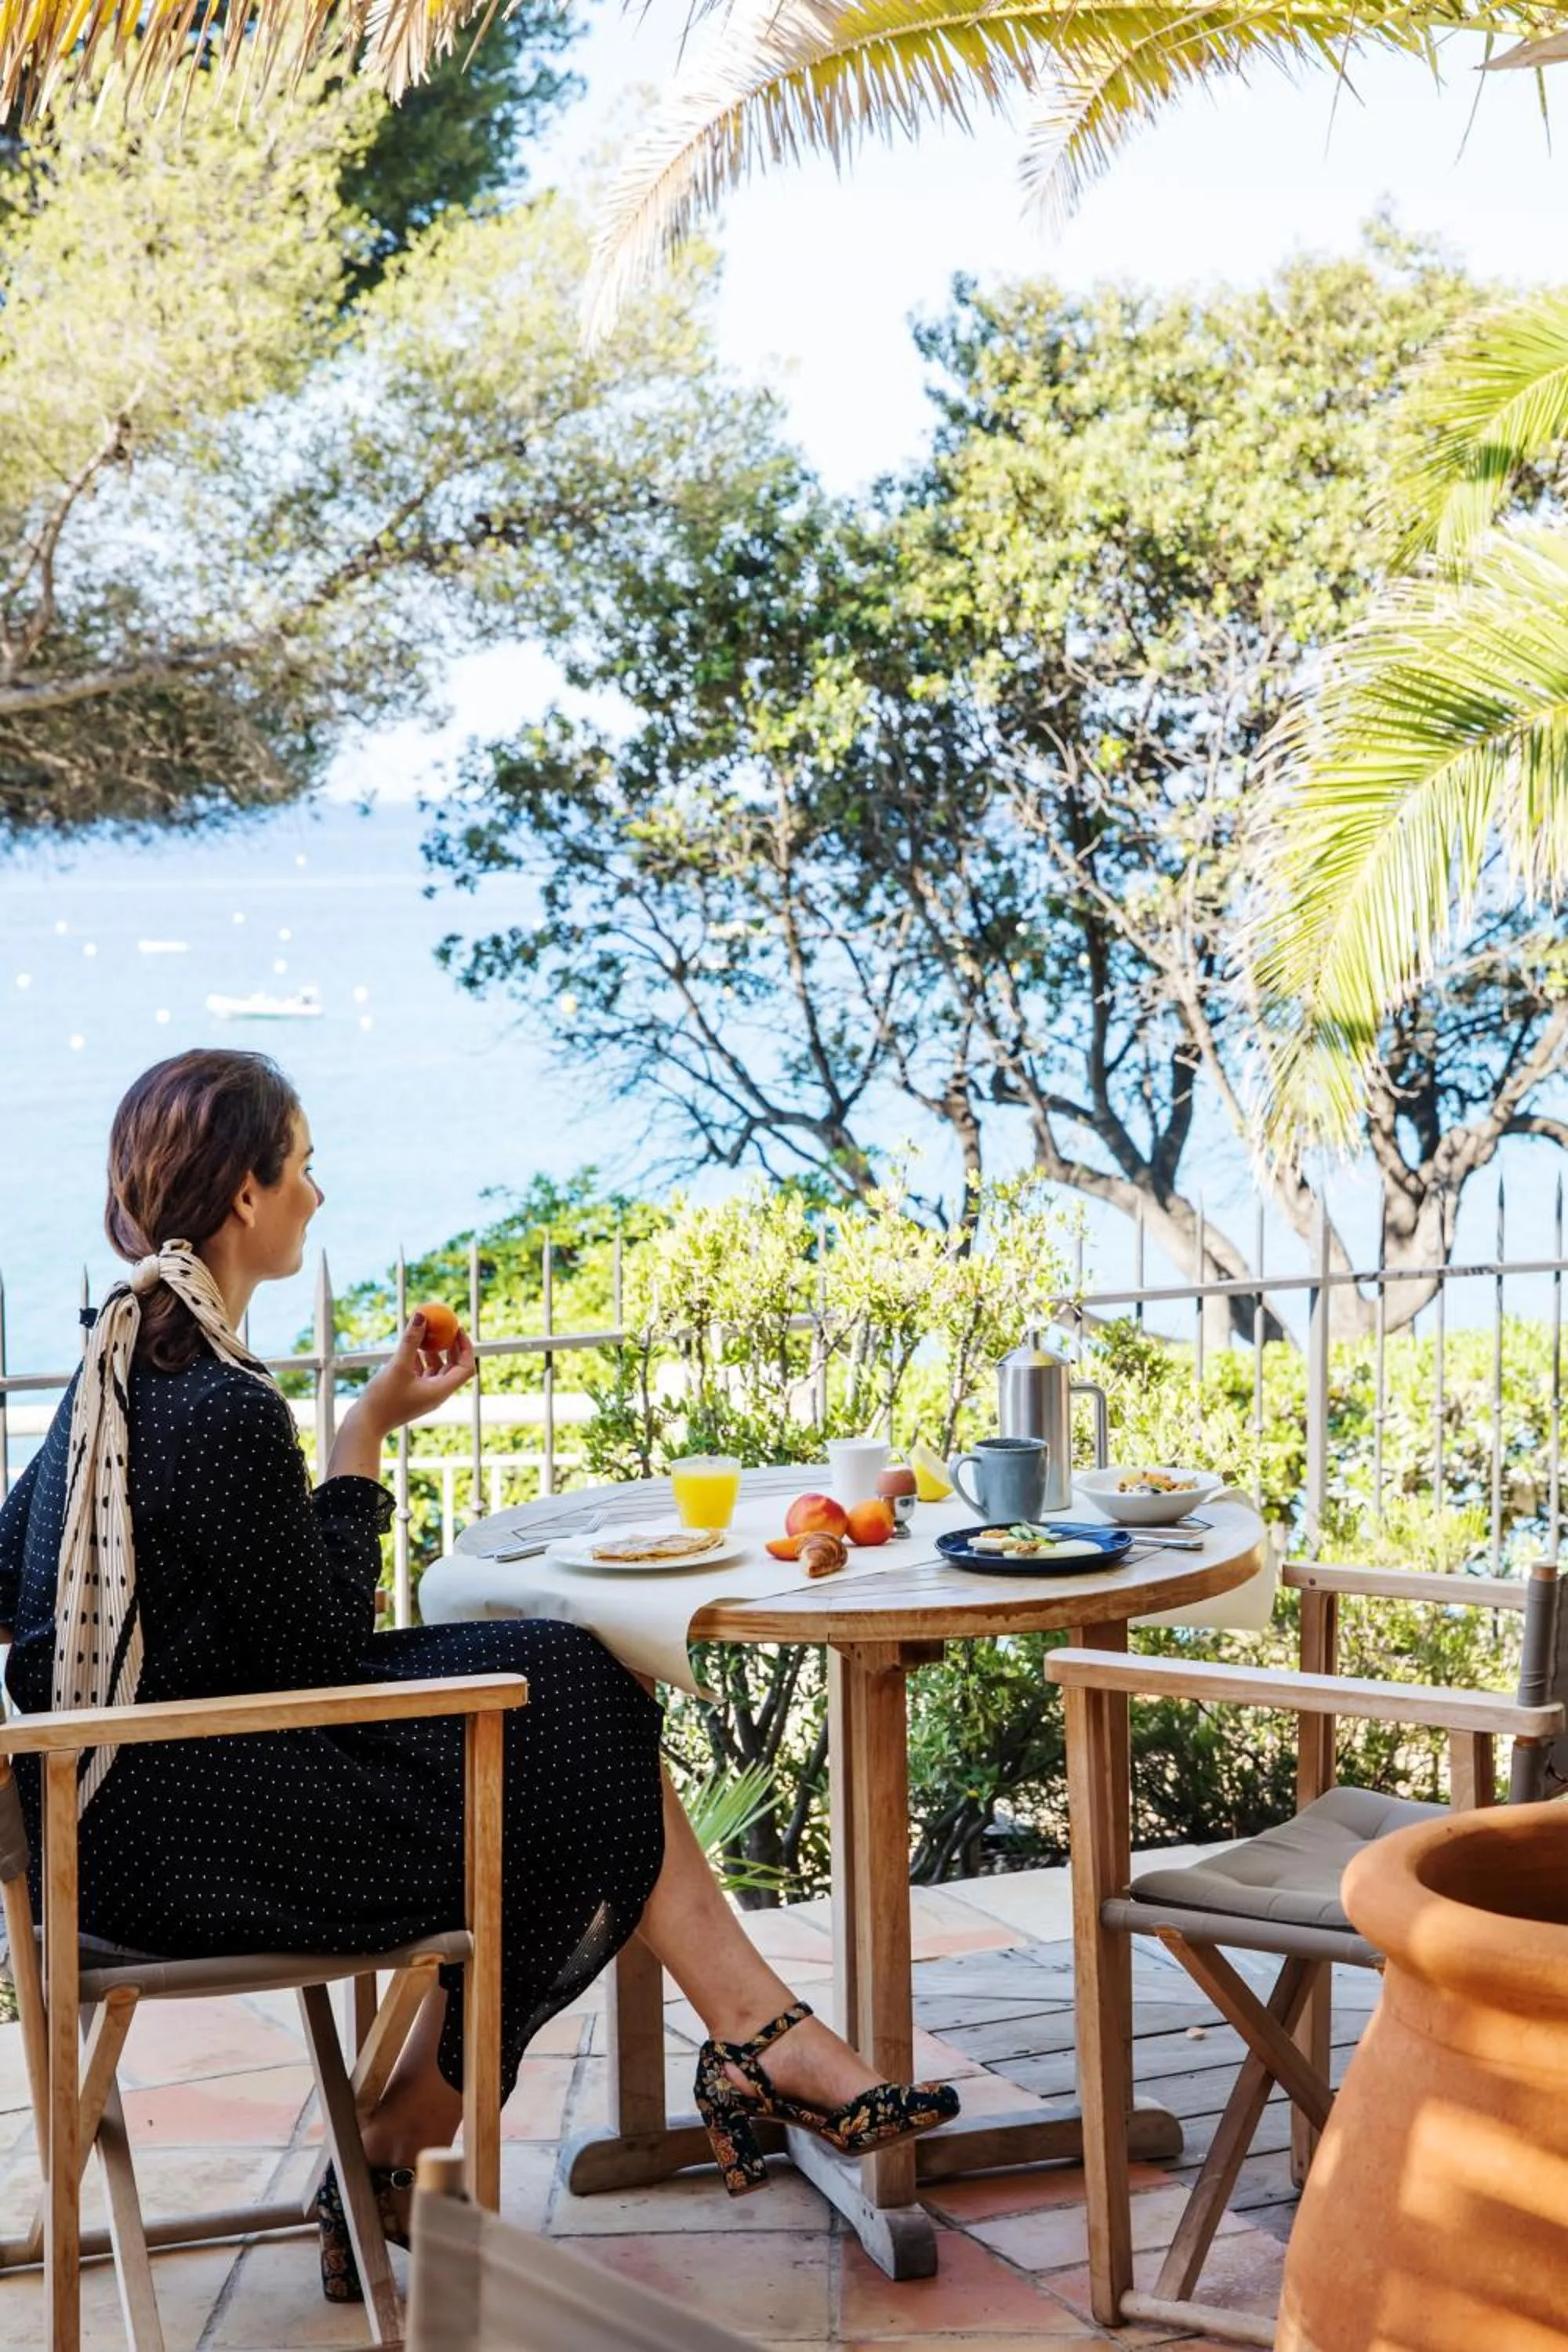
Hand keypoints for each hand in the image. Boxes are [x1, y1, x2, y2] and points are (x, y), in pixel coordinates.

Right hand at [360, 1311, 475, 1435]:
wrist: (365, 1425)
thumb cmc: (383, 1398)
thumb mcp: (398, 1365)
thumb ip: (411, 1340)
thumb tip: (422, 1315)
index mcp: (440, 1390)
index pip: (466, 1367)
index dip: (465, 1347)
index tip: (457, 1328)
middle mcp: (437, 1394)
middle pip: (453, 1366)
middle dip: (451, 1345)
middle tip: (444, 1326)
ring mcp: (425, 1395)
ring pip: (437, 1368)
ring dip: (434, 1351)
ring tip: (425, 1333)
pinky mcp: (412, 1394)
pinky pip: (423, 1373)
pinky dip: (420, 1359)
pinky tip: (410, 1348)